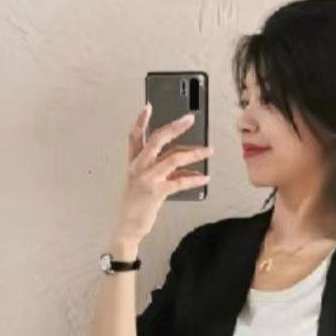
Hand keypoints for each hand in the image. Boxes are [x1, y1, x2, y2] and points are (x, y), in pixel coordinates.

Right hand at [107, 104, 213, 251]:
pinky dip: (194, 179)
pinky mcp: (156, 192)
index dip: (140, 121)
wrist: (127, 228)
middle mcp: (138, 168)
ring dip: (194, 153)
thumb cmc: (136, 206)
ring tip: (208, 151)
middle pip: (157, 140)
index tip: (148, 106)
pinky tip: (204, 178)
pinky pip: (180, 181)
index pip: (135, 137)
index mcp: (133, 164)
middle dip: (175, 127)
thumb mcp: (144, 184)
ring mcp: (147, 179)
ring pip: (173, 158)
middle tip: (189, 119)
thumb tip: (186, 166)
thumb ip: (163, 171)